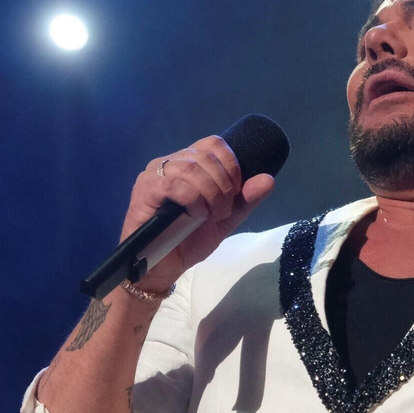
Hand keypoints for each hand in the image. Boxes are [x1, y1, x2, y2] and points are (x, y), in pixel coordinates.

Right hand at [120, 135, 275, 290]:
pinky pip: (174, 183)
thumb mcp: (224, 219)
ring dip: (210, 193)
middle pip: (206, 154)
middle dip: (223, 184)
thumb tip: (269, 179)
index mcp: (188, 164)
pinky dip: (192, 198)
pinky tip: (194, 215)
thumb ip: (245, 200)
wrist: (164, 269)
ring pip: (191, 167)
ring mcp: (154, 174)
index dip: (231, 164)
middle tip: (222, 211)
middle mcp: (170, 163)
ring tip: (210, 216)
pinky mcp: (144, 190)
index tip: (235, 192)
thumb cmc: (188, 242)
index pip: (213, 143)